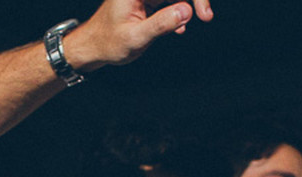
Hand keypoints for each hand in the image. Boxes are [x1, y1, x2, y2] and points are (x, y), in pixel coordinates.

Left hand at [64, 0, 214, 71]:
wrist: (95, 47)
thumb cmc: (108, 42)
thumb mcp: (135, 37)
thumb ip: (160, 24)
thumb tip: (186, 10)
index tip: (202, 11)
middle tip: (206, 16)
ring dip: (191, 3)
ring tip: (201, 18)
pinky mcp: (150, 0)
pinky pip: (172, 0)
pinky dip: (181, 10)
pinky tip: (179, 28)